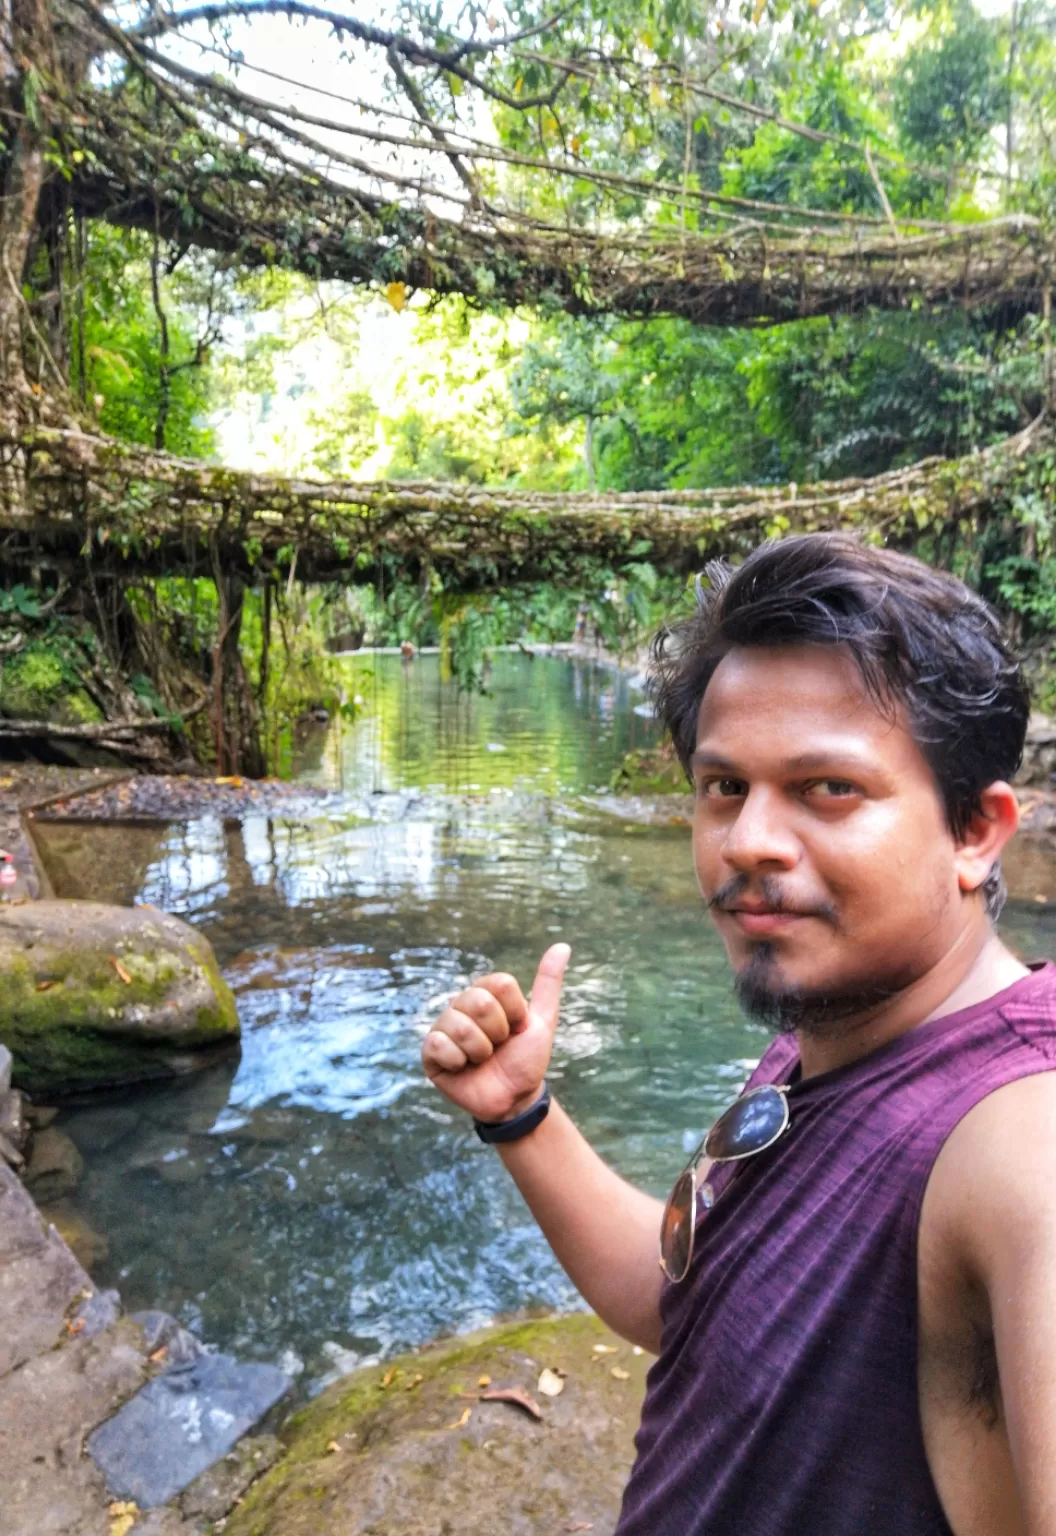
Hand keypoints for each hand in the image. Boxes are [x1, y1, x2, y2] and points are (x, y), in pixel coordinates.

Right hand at [421, 943, 569, 1122]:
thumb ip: (548, 983)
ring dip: (480, 1051)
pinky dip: (457, 1061)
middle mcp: (461, 1006)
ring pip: (461, 1025)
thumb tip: (563, 946)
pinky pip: (438, 1044)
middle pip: (480, 1002)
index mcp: (485, 994)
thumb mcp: (542, 1020)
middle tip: (498, 1046)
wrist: (514, 1099)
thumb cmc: (526, 1059)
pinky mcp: (430, 1053)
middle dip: (498, 1032)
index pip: (501, 984)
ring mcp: (443, 1027)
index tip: (517, 1028)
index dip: (515, 1012)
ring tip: (481, 1060)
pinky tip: (462, 1067)